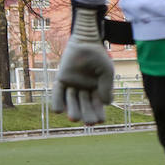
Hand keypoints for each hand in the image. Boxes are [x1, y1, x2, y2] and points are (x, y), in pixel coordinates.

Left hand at [50, 6, 113, 124]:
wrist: (85, 42)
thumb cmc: (98, 56)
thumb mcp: (106, 71)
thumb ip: (106, 86)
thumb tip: (107, 103)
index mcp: (97, 89)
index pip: (98, 105)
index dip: (99, 113)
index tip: (100, 121)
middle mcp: (84, 89)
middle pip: (85, 105)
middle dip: (87, 114)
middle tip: (88, 123)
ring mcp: (72, 85)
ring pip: (72, 101)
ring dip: (73, 110)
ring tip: (73, 118)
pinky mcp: (61, 80)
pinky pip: (58, 93)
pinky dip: (58, 102)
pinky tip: (59, 111)